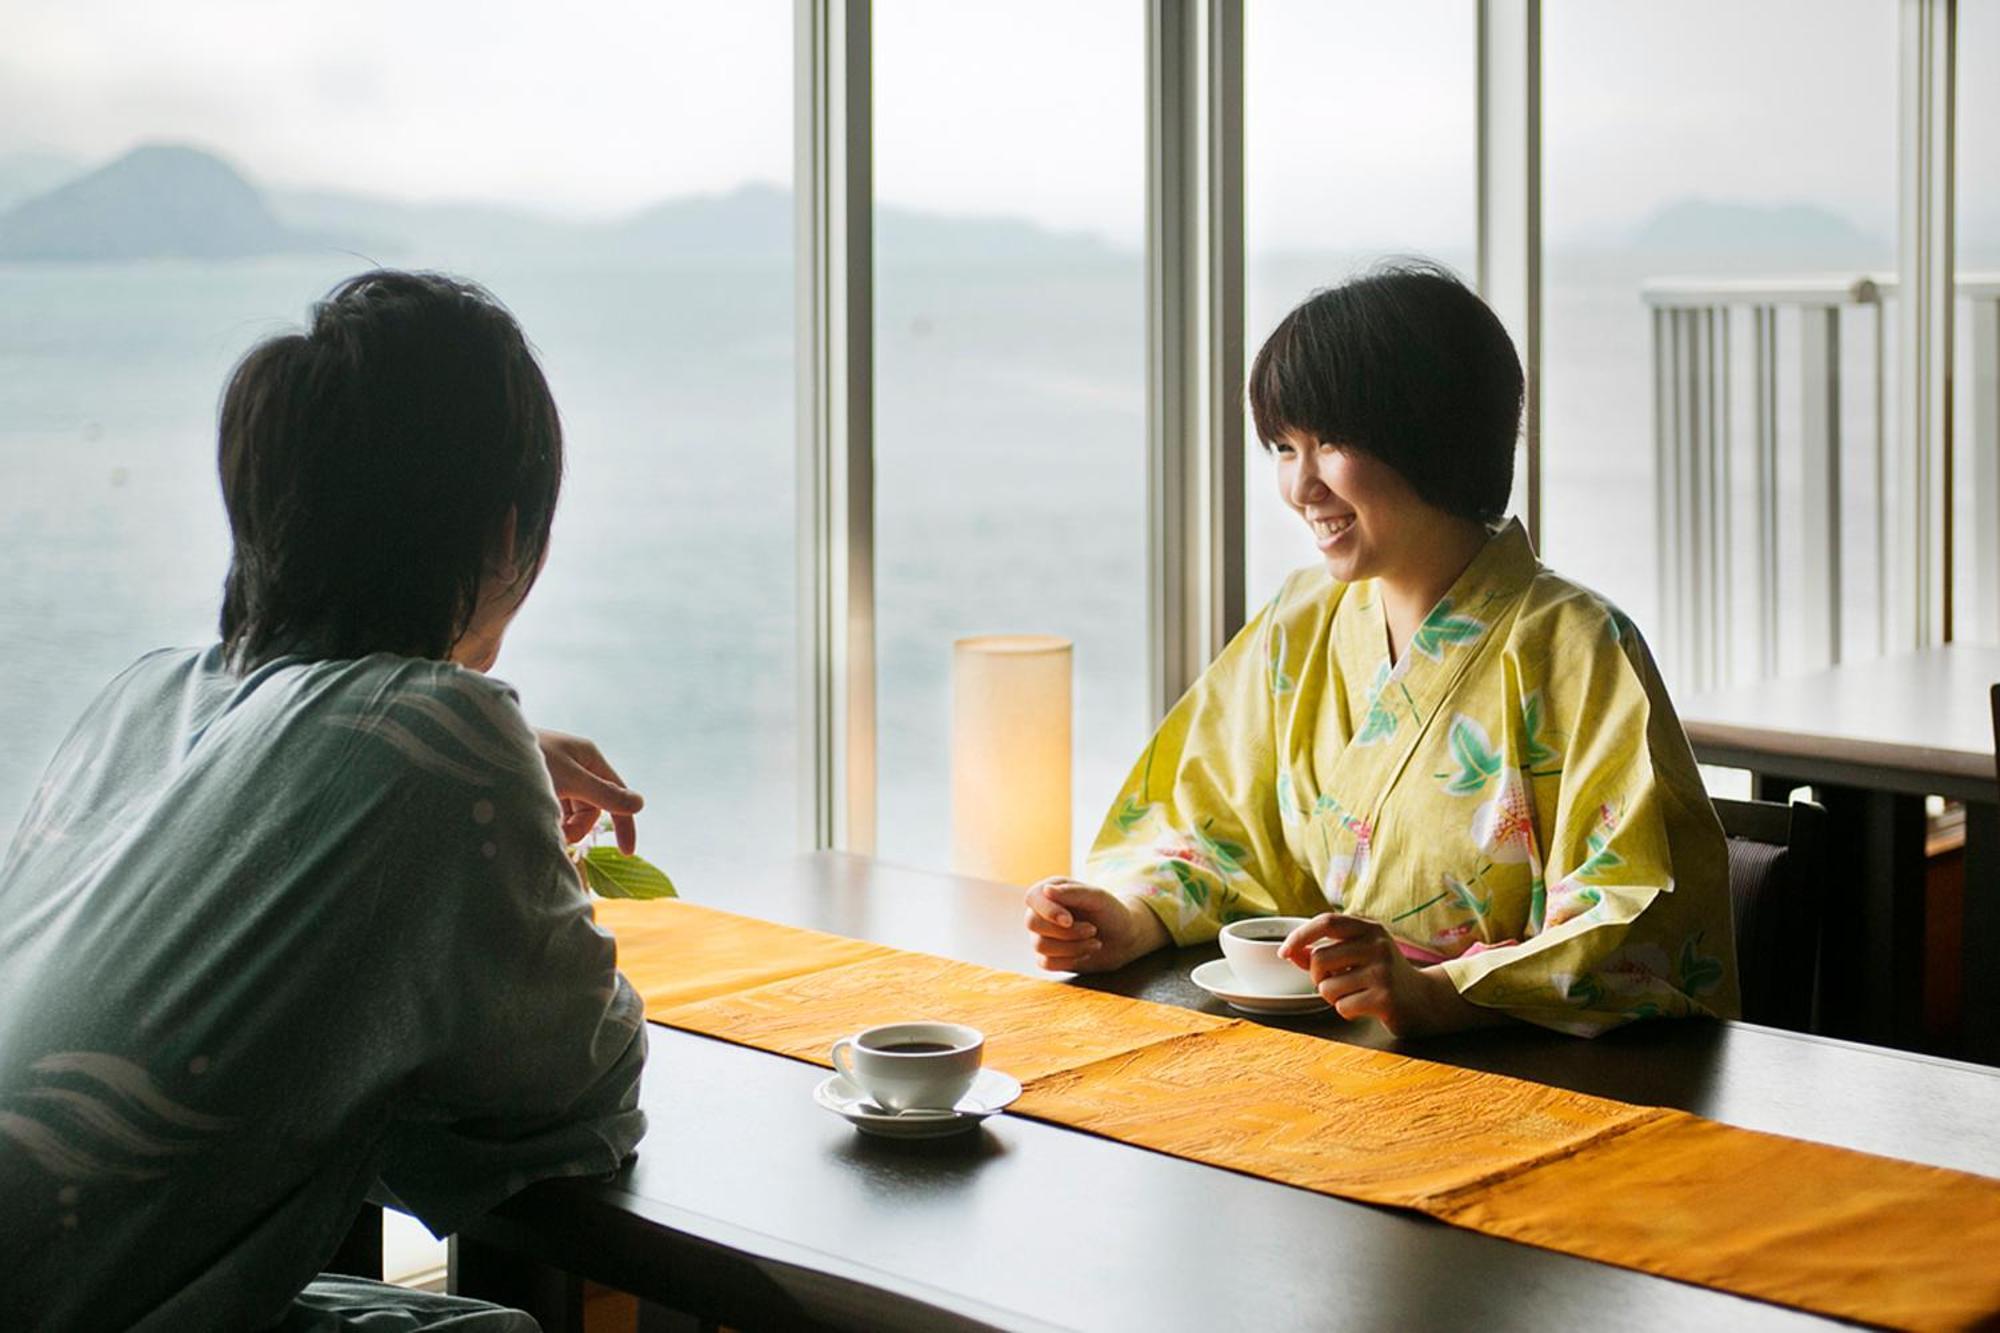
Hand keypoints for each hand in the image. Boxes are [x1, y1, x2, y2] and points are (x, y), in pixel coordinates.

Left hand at [535, 730, 644, 852]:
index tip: (627, 852)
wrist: (480, 746)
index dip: (625, 823)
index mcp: (589, 756)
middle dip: (579, 826)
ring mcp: (556, 770)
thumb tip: (640, 804)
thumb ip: (604, 795)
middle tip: (560, 838)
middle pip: (592, 805)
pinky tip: (533, 819)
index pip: (618, 794)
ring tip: (540, 827)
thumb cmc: (527, 759)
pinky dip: (548, 816)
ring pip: (572, 808)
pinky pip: (554, 805)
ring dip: (562, 824)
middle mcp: (576, 762)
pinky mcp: (538, 779)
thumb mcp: (570, 779)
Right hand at [1024, 879, 1169, 972]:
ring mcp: (1041, 935)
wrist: (1122, 938)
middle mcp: (1040, 912)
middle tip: (1092, 930)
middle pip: (1032, 923)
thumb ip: (1074, 892)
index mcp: (1049, 891)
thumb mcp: (1098, 897)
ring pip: (1040, 945)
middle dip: (1066, 931)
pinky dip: (1069, 960)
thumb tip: (1046, 890)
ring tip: (1095, 942)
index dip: (1047, 911)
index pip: (1032, 898)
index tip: (1069, 920)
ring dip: (1072, 946)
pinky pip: (1046, 963)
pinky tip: (1085, 952)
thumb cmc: (1110, 912)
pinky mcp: (1047, 956)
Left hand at [1278, 913, 1478, 1036]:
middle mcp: (1376, 945)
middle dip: (1317, 977)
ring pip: (1327, 987)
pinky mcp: (1384, 998)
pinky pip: (1342, 1007)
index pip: (1326, 921)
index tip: (1284, 952)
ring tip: (1355, 994)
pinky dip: (1346, 1011)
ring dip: (1333, 997)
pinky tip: (1365, 1006)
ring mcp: (1382, 971)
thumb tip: (1288, 952)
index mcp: (1369, 928)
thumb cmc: (1382, 975)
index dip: (1300, 935)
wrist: (1425, 1000)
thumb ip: (1321, 952)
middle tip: (1334, 982)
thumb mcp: (1356, 955)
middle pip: (1319, 959)